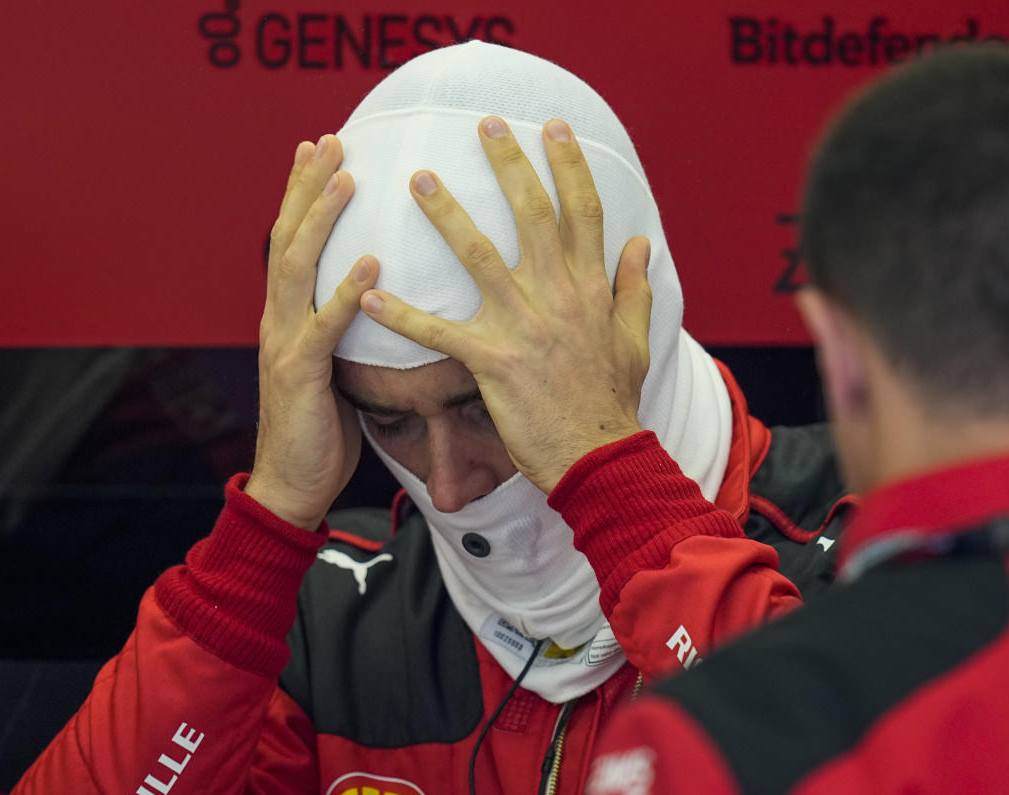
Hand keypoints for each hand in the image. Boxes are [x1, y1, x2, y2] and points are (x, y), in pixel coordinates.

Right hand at [245, 135, 377, 529]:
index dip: (303, 194)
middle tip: (329, 140)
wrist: (292, 486)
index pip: (292, 241)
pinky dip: (347, 290)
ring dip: (321, 220)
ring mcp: (283, 344)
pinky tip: (372, 260)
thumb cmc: (319, 429)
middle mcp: (277, 320)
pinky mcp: (301, 374)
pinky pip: (325, 325)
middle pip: (288, 238)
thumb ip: (340, 330)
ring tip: (347, 179)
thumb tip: (375, 302)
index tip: (321, 150)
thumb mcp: (332, 368)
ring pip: (297, 268)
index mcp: (286, 317)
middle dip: (307, 186)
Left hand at [359, 117, 651, 493]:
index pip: (583, 211)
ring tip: (418, 179)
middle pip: (532, 214)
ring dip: (445, 214)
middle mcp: (559, 296)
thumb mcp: (635, 340)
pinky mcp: (491, 361)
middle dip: (509, 164)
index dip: (568, 164)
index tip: (551, 127)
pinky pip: (437, 331)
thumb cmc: (613, 400)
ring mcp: (524, 325)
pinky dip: (400, 314)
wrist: (599, 456)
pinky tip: (365, 295)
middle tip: (483, 124)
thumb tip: (642, 245)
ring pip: (477, 255)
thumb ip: (634, 288)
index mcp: (592, 288)